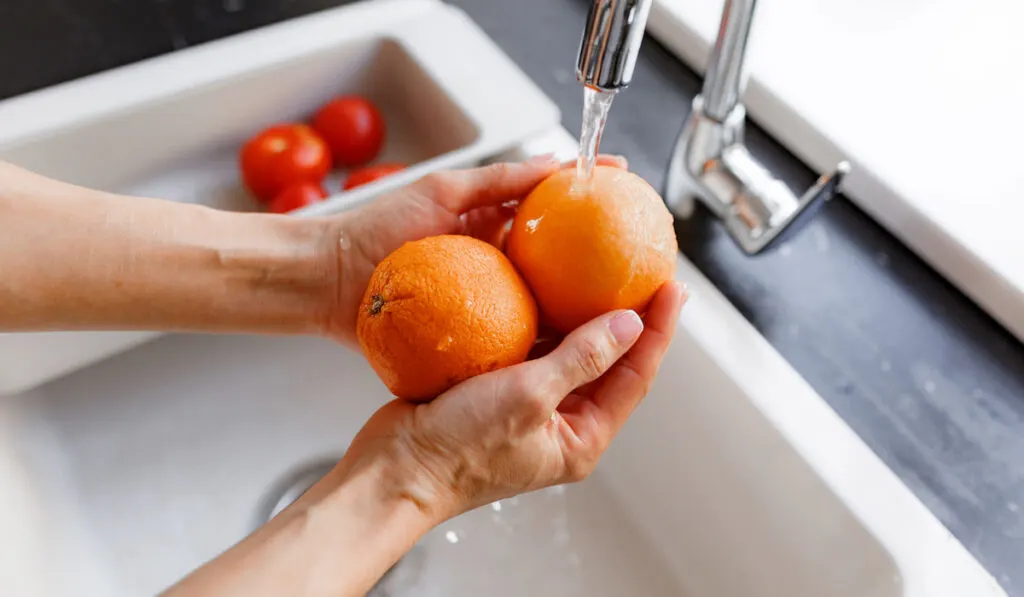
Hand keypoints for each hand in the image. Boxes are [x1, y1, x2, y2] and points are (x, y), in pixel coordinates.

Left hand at [322, 154, 626, 346]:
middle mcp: (493, 261)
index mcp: (488, 223)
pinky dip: (542, 340)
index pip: (551, 208)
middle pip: (557, 261)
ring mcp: (483, 297)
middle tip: (639, 260)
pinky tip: (573, 347)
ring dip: (579, 307)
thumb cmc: (374, 229)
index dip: (590, 201)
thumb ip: (495, 180)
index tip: (628, 193)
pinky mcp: (468, 332)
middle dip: (598, 261)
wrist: (327, 281)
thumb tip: (552, 164)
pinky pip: (513, 335)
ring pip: (542, 301)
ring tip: (622, 309)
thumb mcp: (441, 191)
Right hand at [334, 280, 685, 521]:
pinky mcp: (496, 390)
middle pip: (609, 363)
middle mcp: (560, 424)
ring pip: (569, 353)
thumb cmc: (460, 450)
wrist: (393, 470)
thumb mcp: (529, 397)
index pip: (635, 376)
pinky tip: (541, 286)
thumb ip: (582, 358)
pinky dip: (540, 319)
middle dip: (629, 320)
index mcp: (580, 438)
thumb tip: (630, 324)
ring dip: (583, 315)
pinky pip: (530, 348)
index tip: (672, 289)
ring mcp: (528, 406)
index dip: (658, 331)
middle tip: (644, 274)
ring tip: (600, 270)